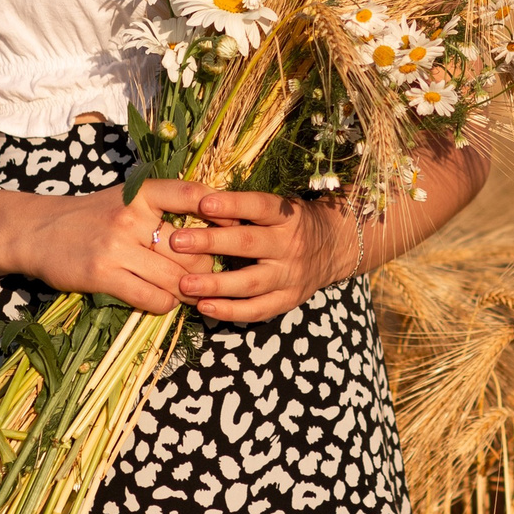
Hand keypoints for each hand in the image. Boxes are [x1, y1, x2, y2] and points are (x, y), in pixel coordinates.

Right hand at [0, 176, 206, 313]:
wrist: (36, 232)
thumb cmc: (90, 217)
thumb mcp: (125, 199)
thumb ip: (162, 207)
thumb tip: (212, 227)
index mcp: (141, 193)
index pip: (192, 195)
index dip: (222, 211)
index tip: (236, 228)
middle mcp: (131, 217)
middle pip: (192, 249)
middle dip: (205, 268)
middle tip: (208, 277)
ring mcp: (117, 246)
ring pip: (176, 278)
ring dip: (188, 292)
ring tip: (189, 294)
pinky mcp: (103, 274)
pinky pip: (152, 298)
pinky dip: (165, 305)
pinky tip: (163, 302)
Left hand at [166, 189, 353, 324]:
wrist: (335, 247)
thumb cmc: (293, 222)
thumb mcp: (279, 207)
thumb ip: (246, 210)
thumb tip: (199, 204)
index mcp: (287, 216)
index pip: (259, 207)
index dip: (232, 205)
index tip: (203, 203)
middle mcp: (290, 245)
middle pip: (248, 244)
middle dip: (211, 243)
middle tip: (177, 242)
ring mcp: (290, 276)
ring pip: (249, 282)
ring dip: (215, 284)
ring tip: (184, 284)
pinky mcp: (288, 300)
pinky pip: (257, 310)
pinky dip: (230, 311)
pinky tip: (204, 307)